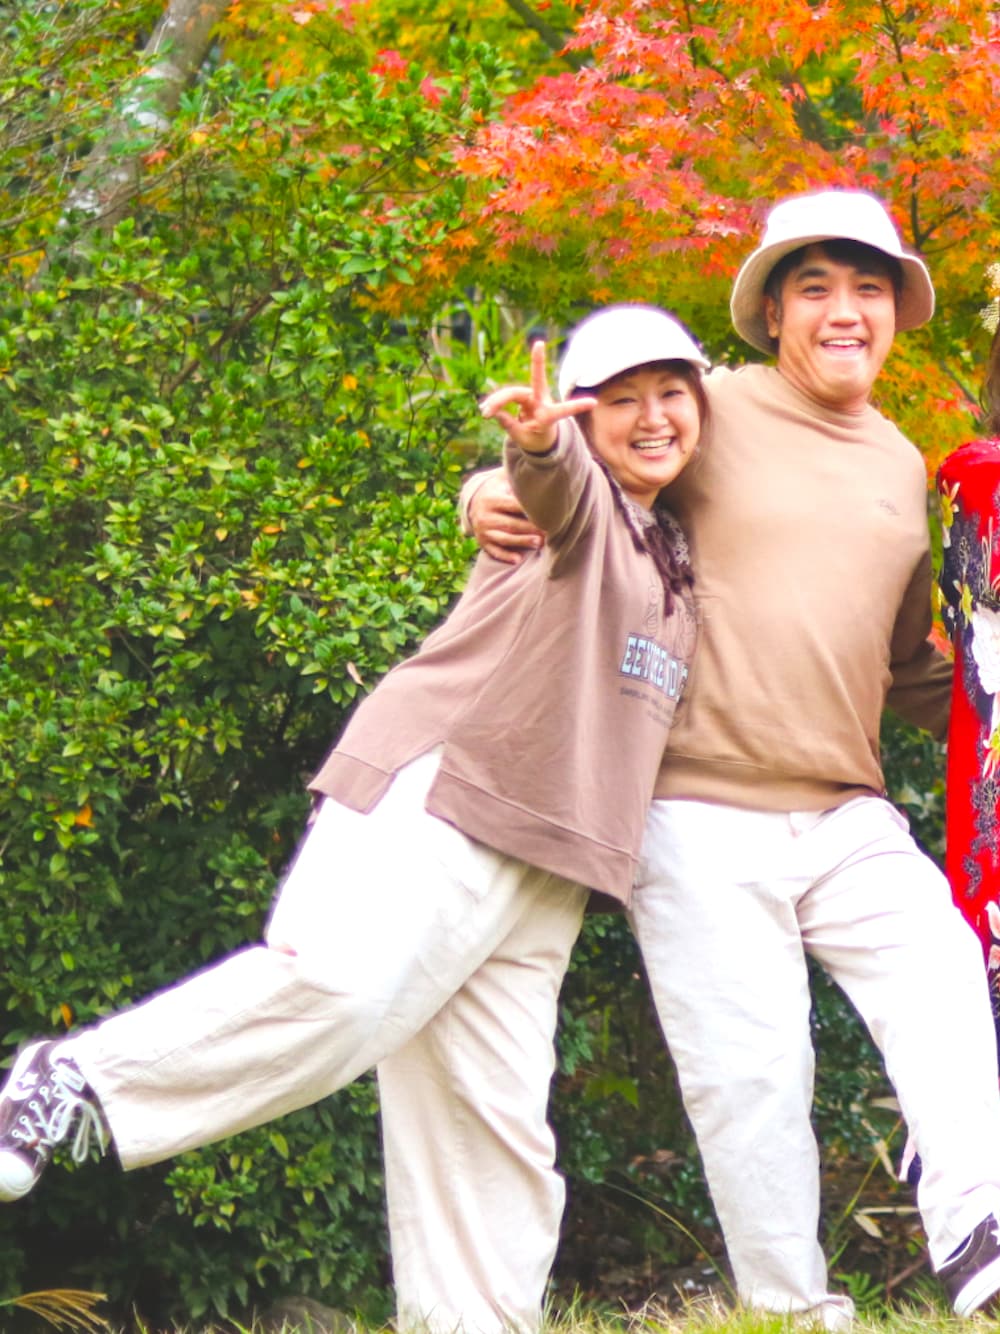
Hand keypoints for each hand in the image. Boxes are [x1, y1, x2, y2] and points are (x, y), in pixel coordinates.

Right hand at [468, 473, 543, 564]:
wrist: (472, 502)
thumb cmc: (497, 489)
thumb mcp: (501, 479)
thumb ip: (516, 476)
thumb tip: (537, 467)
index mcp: (491, 499)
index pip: (513, 505)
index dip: (530, 510)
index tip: (547, 513)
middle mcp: (485, 515)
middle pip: (511, 524)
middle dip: (531, 528)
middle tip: (549, 531)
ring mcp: (483, 530)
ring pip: (505, 538)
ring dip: (522, 542)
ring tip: (539, 543)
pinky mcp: (483, 542)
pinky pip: (494, 551)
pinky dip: (505, 556)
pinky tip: (518, 560)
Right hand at [479, 340, 595, 454]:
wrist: (537, 438)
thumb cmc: (535, 439)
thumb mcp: (523, 438)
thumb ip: (510, 425)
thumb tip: (495, 412)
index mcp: (549, 416)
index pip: (563, 411)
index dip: (576, 406)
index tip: (594, 402)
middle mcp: (542, 401)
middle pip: (534, 384)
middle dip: (537, 362)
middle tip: (539, 343)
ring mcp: (532, 396)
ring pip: (512, 393)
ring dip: (497, 401)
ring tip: (484, 412)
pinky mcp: (522, 396)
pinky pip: (505, 397)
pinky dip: (494, 402)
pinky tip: (485, 410)